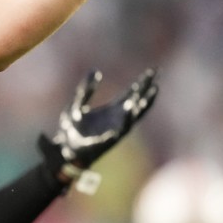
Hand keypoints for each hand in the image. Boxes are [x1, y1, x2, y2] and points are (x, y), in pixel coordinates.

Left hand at [38, 68, 157, 184]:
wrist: (66, 151)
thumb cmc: (72, 129)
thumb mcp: (76, 105)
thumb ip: (85, 90)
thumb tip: (95, 71)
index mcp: (113, 109)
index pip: (131, 93)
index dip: (142, 82)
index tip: (152, 71)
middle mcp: (118, 118)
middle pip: (137, 101)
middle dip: (146, 89)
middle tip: (156, 76)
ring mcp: (116, 129)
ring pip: (134, 116)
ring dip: (142, 105)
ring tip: (150, 93)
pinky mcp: (110, 141)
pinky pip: (120, 131)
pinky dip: (125, 121)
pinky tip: (129, 111)